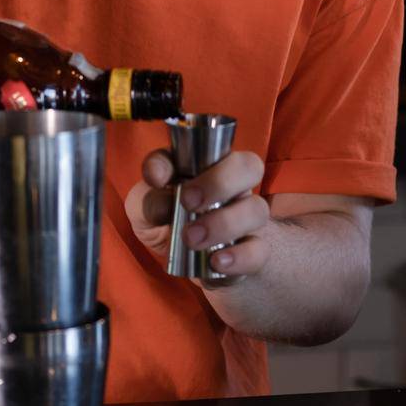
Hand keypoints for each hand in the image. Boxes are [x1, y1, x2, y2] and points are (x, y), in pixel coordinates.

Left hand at [124, 148, 271, 280]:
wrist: (189, 262)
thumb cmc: (166, 221)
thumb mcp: (144, 208)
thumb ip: (146, 196)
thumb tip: (160, 191)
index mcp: (207, 164)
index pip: (210, 143)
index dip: (186, 154)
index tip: (157, 178)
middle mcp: (234, 185)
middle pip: (249, 166)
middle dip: (219, 182)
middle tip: (188, 201)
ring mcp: (247, 217)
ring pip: (257, 209)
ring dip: (224, 223)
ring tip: (192, 238)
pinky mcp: (254, 251)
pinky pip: (260, 250)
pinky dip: (239, 256)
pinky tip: (217, 261)